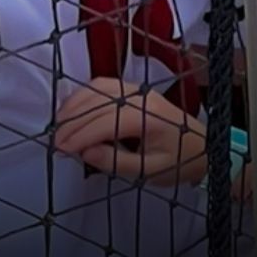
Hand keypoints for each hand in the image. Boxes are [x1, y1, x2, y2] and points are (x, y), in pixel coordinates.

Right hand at [55, 79, 208, 186]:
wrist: (201, 146)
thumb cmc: (176, 162)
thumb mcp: (147, 171)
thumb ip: (115, 161)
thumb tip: (84, 151)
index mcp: (148, 116)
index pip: (106, 120)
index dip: (79, 135)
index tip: (60, 151)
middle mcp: (141, 96)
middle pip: (99, 101)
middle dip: (72, 122)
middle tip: (55, 144)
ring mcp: (138, 90)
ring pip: (99, 88)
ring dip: (75, 105)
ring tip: (59, 128)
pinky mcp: (134, 91)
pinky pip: (104, 86)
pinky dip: (84, 96)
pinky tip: (72, 111)